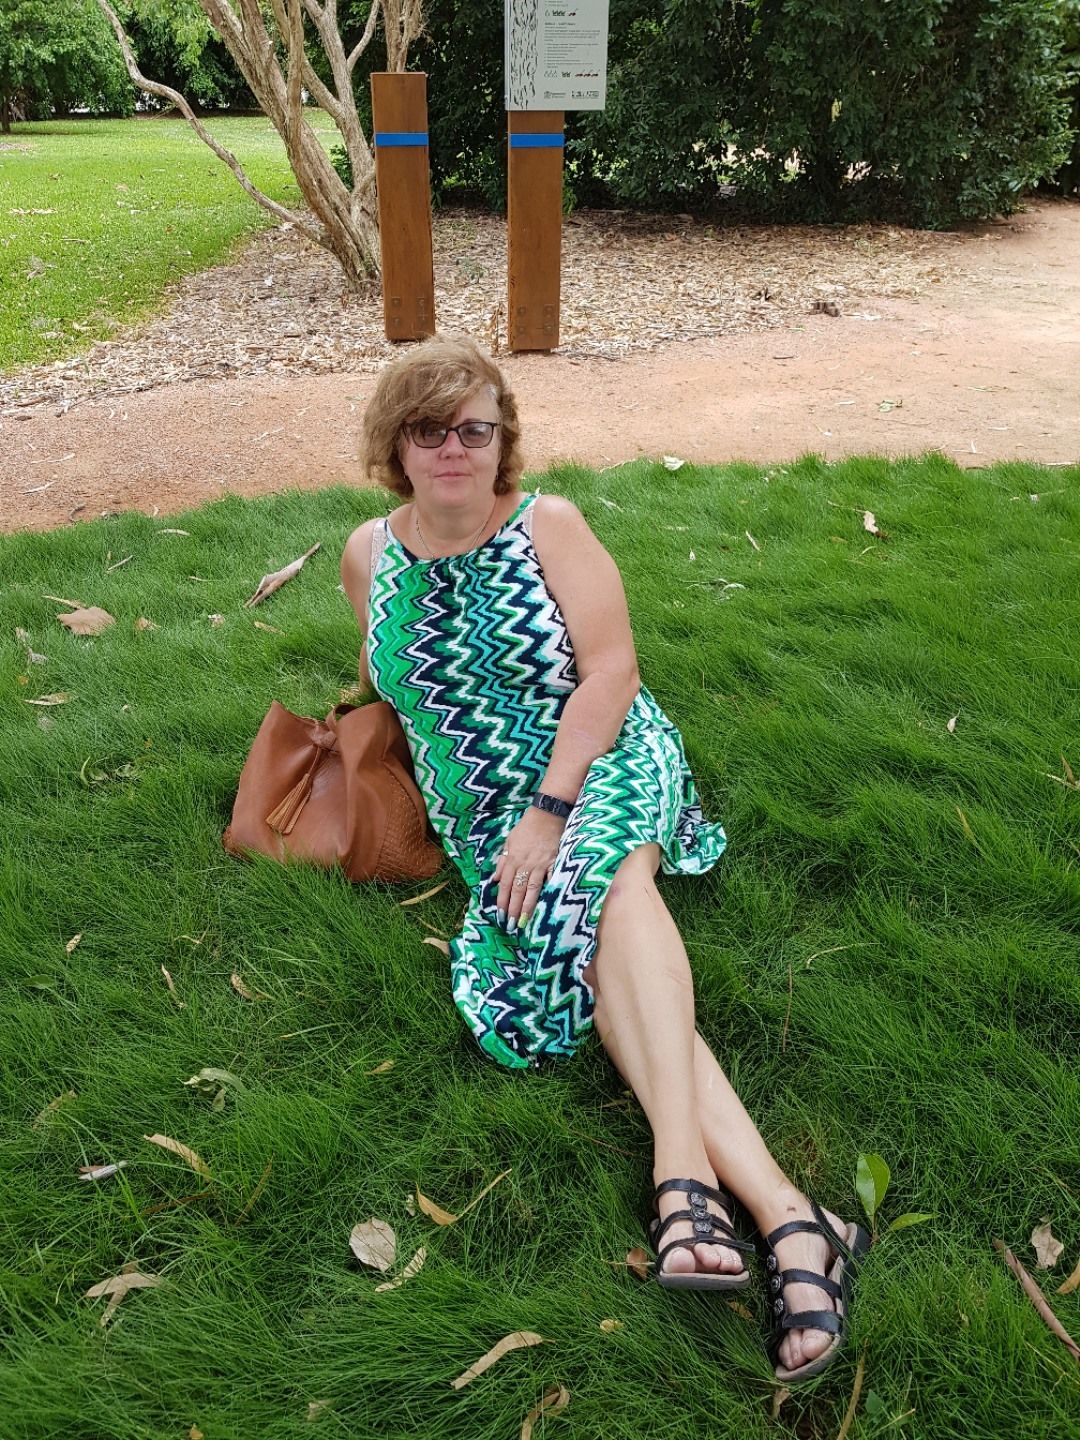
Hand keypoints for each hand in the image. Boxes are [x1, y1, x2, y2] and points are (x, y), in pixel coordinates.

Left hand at [493, 806, 564, 932]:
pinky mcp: (554, 863)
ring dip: (527, 906)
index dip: (502, 901)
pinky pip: (550, 880)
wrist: (546, 815)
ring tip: (524, 922)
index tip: (500, 915)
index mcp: (512, 859)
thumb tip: (495, 879)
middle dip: (514, 909)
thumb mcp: (509, 841)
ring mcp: (540, 864)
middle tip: (511, 925)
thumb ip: (502, 861)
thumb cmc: (527, 828)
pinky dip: (549, 892)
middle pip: (517, 890)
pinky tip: (547, 905)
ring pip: (532, 889)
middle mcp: (524, 864)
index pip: (505, 884)